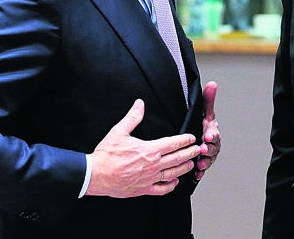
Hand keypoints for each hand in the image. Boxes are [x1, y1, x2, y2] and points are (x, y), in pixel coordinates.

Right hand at [86, 99, 200, 197]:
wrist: (96, 175)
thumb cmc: (107, 154)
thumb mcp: (119, 131)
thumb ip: (132, 117)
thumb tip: (139, 104)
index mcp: (149, 150)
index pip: (172, 143)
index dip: (184, 140)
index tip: (191, 137)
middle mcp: (153, 165)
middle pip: (177, 158)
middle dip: (190, 153)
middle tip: (198, 150)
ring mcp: (149, 178)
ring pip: (173, 173)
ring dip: (184, 168)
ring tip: (191, 164)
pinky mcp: (143, 189)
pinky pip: (161, 189)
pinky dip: (170, 185)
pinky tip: (174, 182)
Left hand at [195, 81, 220, 180]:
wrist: (198, 136)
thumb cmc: (202, 122)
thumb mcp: (204, 111)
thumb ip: (208, 99)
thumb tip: (212, 84)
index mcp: (212, 130)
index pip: (214, 132)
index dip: (211, 134)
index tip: (207, 136)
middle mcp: (212, 143)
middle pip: (213, 148)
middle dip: (208, 150)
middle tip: (202, 150)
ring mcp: (208, 154)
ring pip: (209, 160)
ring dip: (205, 162)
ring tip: (199, 165)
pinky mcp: (203, 163)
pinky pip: (203, 169)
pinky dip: (200, 173)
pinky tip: (196, 175)